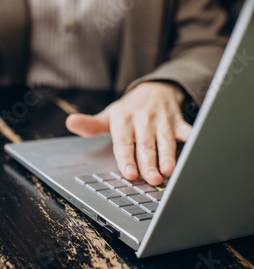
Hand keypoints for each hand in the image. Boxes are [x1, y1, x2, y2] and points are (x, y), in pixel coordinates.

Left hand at [66, 82, 191, 184]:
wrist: (155, 89)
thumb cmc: (128, 110)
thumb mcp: (108, 116)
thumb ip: (90, 125)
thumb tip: (70, 122)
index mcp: (123, 120)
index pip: (123, 142)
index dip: (126, 158)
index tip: (129, 173)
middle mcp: (142, 119)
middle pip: (145, 144)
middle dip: (148, 162)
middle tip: (151, 179)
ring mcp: (162, 120)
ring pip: (165, 140)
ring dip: (168, 155)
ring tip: (169, 171)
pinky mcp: (179, 120)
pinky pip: (188, 130)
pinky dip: (194, 139)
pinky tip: (198, 150)